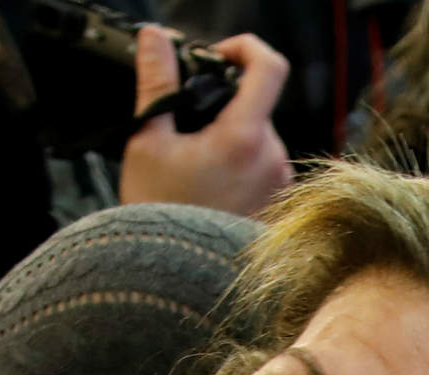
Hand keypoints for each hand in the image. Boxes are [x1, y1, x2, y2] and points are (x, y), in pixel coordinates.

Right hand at [120, 28, 294, 218]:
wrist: (173, 280)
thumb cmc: (158, 217)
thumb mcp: (147, 140)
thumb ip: (157, 82)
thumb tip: (155, 39)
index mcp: (244, 138)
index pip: (268, 67)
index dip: (244, 49)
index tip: (219, 57)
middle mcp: (273, 160)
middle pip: (256, 107)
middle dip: (223, 109)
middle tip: (188, 133)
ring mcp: (281, 186)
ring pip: (259, 139)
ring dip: (230, 141)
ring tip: (196, 168)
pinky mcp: (281, 206)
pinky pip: (263, 169)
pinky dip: (239, 167)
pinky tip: (211, 188)